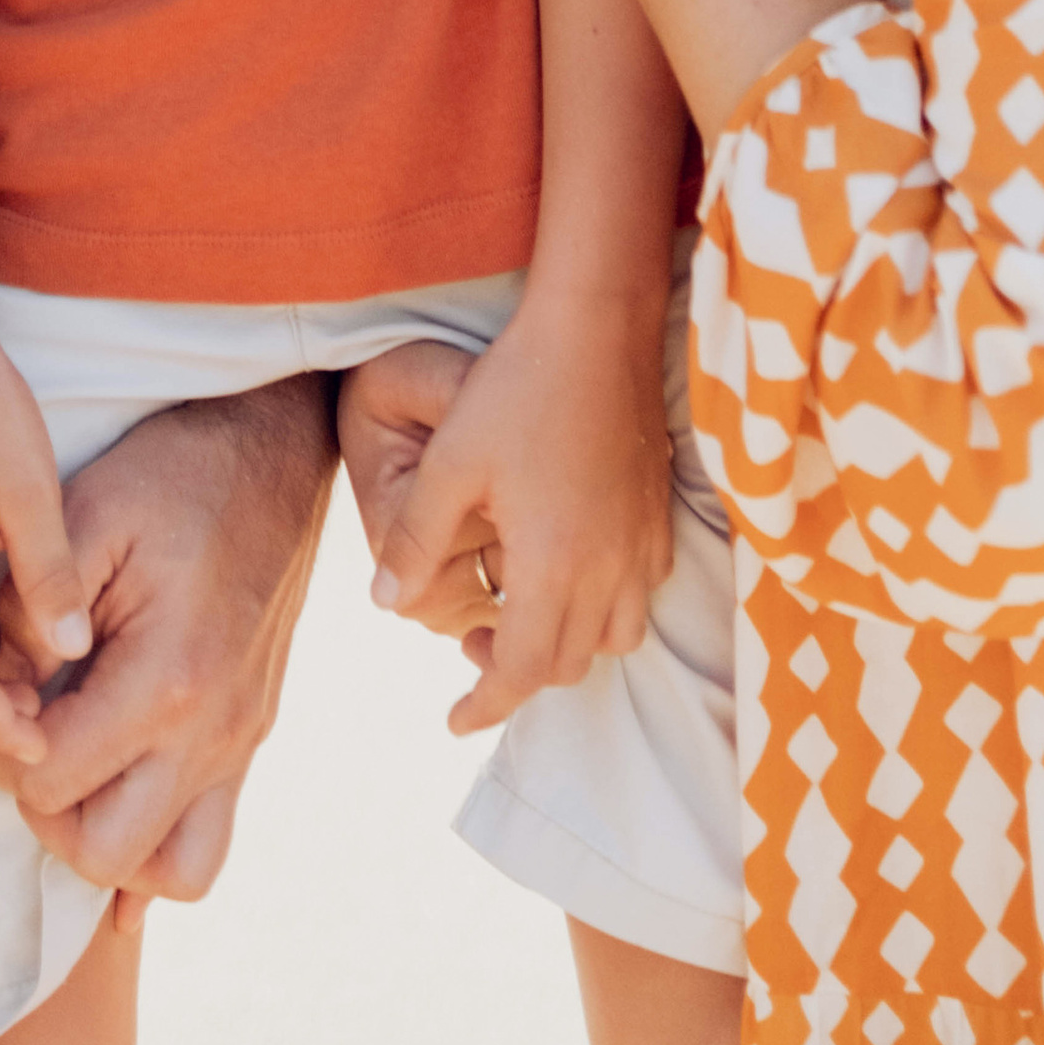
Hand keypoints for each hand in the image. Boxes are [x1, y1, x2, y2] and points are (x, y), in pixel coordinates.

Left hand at [0, 376, 334, 929]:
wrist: (276, 454)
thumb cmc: (176, 476)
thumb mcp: (86, 510)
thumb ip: (30, 607)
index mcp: (165, 677)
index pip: (50, 777)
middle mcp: (211, 730)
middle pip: (103, 850)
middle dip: (39, 814)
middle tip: (15, 750)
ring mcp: (240, 742)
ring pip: (170, 873)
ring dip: (105, 849)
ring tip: (67, 785)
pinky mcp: (251, 737)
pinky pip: (210, 843)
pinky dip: (158, 859)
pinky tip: (116, 828)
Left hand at [366, 295, 671, 738]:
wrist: (597, 325)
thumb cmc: (517, 388)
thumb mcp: (449, 464)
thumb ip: (416, 542)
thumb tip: (385, 603)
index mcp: (555, 565)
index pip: (523, 672)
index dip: (486, 703)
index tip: (454, 719)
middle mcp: (610, 567)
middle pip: (570, 664)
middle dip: (519, 673)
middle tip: (473, 639)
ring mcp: (642, 542)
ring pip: (615, 636)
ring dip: (568, 644)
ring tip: (522, 610)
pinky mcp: (658, 514)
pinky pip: (640, 591)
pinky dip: (605, 605)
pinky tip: (570, 567)